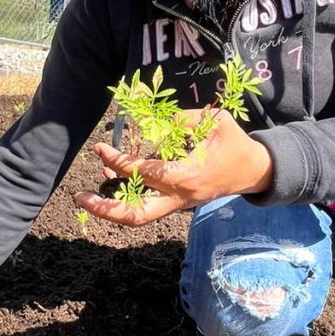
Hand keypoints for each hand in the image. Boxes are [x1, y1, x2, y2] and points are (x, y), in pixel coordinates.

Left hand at [73, 109, 273, 226]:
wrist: (255, 171)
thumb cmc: (235, 143)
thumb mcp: (214, 120)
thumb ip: (182, 119)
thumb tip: (154, 122)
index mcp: (186, 176)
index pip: (142, 173)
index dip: (118, 161)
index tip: (101, 149)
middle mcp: (179, 197)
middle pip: (136, 214)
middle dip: (104, 209)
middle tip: (79, 198)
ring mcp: (179, 204)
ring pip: (141, 217)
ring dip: (112, 209)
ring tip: (89, 196)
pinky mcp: (178, 204)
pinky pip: (149, 207)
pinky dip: (128, 199)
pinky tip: (114, 182)